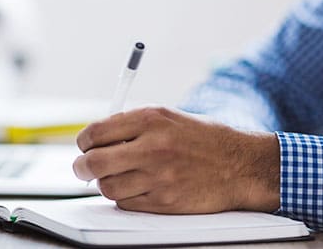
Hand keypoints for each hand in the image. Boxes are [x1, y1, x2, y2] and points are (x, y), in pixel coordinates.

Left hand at [73, 106, 279, 213]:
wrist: (240, 165)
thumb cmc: (202, 139)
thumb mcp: (167, 117)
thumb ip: (131, 125)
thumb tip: (95, 138)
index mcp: (150, 119)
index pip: (95, 133)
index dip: (84, 142)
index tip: (85, 146)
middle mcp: (152, 146)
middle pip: (93, 163)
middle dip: (82, 167)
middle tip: (84, 168)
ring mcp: (158, 176)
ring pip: (107, 187)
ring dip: (106, 183)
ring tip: (117, 177)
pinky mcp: (164, 202)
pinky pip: (126, 203)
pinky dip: (125, 197)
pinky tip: (138, 187)